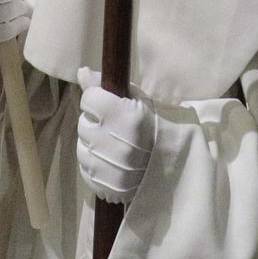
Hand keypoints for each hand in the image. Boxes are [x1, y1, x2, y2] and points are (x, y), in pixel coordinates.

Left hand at [76, 68, 154, 203]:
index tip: (109, 105)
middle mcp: (115, 143)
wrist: (176, 167)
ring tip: (113, 146)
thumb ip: (107, 85)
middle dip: (95, 123)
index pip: (89, 99)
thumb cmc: (157, 127)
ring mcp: (109, 169)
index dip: (97, 100)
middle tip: (114, 128)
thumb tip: (81, 72)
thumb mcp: (139, 100)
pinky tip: (112, 162)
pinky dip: (95, 165)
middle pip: (84, 124)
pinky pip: (86, 169)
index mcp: (127, 117)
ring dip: (93, 145)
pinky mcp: (105, 187)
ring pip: (82, 148)